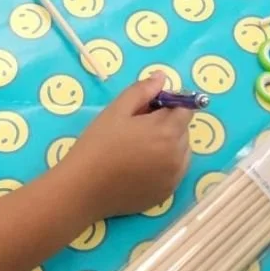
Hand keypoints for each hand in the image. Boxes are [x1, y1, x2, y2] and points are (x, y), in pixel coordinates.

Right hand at [59, 74, 191, 219]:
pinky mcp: (166, 193)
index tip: (148, 108)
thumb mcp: (117, 109)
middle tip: (137, 127)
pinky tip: (141, 165)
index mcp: (168, 131)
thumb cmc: (99, 144)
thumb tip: (162, 77)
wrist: (84, 187)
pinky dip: (165, 164)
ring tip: (139, 147)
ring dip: (168, 144)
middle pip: (183, 130)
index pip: (185, 109)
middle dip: (167, 123)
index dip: (168, 104)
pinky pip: (174, 171)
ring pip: (181, 151)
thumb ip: (143, 90)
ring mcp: (173, 177)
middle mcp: (177, 155)